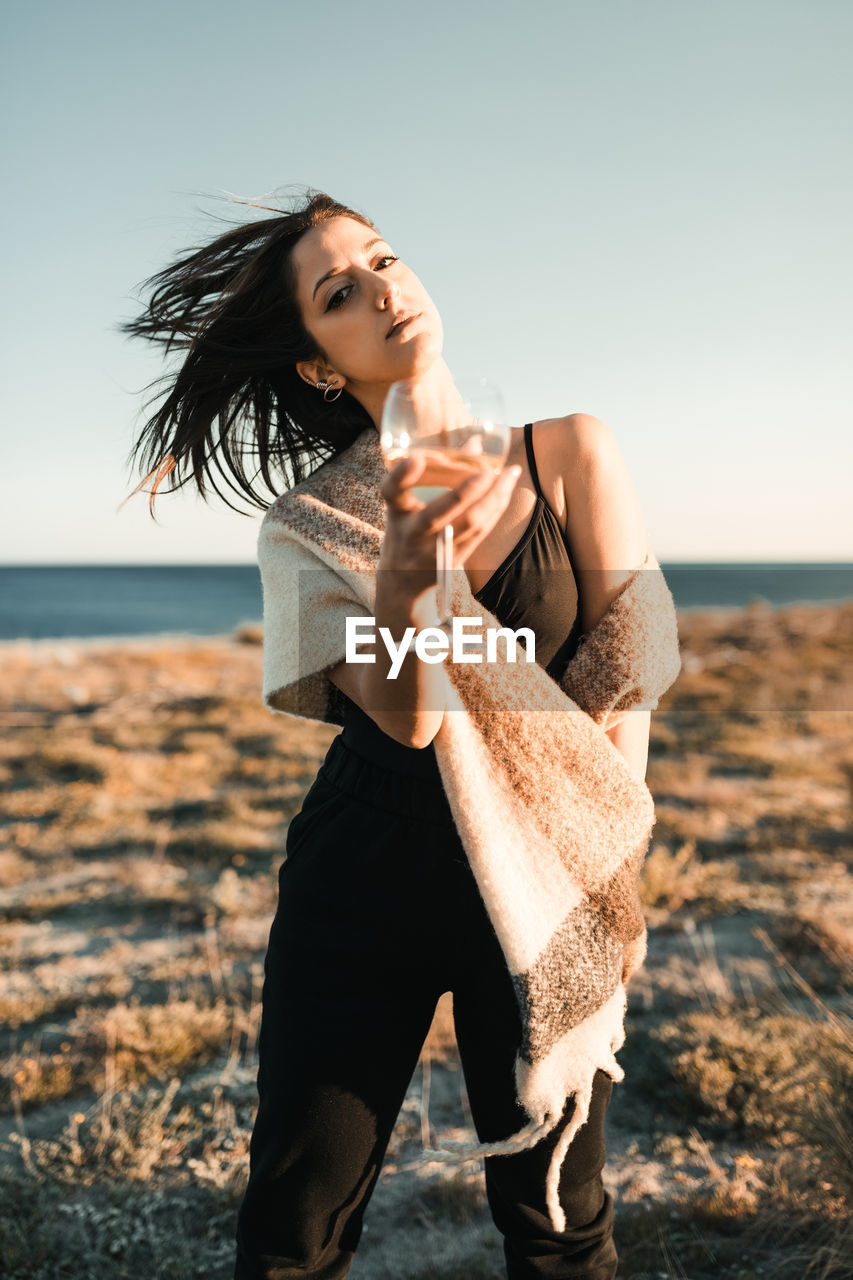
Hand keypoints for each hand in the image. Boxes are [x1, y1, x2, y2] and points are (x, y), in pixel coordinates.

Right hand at [378, 455, 521, 582]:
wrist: (402, 580)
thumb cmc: (408, 527)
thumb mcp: (408, 502)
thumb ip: (436, 472)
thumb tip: (475, 442)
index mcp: (396, 512)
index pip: (392, 491)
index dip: (401, 475)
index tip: (416, 458)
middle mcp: (411, 533)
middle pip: (436, 515)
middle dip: (464, 492)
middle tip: (488, 470)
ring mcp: (432, 551)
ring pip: (468, 525)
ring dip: (493, 497)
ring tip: (510, 473)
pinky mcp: (453, 560)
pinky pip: (481, 532)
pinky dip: (496, 508)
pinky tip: (506, 490)